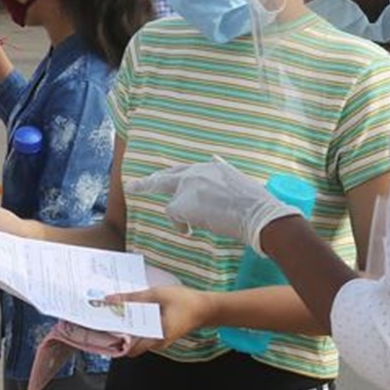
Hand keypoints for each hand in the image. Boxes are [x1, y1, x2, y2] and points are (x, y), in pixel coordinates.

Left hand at [107, 286, 214, 355]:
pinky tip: (132, 311)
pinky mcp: (161, 336)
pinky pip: (144, 334)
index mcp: (156, 337)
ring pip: (137, 339)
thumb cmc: (184, 301)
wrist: (206, 308)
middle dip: (118, 331)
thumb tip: (110, 299)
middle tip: (106, 316)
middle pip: (131, 344)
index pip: (129, 348)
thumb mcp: (157, 294)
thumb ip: (134, 298)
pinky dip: (136, 325)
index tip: (104, 328)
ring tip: (117, 311)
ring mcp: (159, 341)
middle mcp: (156, 344)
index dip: (115, 340)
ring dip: (127, 327)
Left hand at [126, 157, 300, 254]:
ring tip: (193, 227)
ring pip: (173, 204)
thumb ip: (221, 171)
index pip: (185, 170)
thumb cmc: (255, 204)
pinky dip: (182, 226)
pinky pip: (174, 217)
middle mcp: (196, 172)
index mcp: (210, 167)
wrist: (258, 214)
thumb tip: (213, 158)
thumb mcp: (237, 180)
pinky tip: (194, 230)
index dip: (173, 176)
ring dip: (182, 217)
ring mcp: (187, 186)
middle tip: (131, 187)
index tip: (162, 175)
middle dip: (147, 183)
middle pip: (165, 178)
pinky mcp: (181, 202)